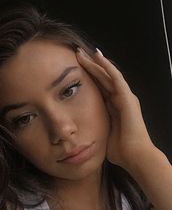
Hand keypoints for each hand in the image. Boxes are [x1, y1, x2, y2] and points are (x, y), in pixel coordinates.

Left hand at [76, 48, 154, 169]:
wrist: (135, 157)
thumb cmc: (121, 151)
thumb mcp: (103, 134)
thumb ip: (96, 128)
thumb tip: (84, 131)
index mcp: (115, 108)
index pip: (99, 88)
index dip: (88, 78)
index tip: (74, 70)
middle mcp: (120, 99)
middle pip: (102, 78)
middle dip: (89, 66)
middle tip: (76, 54)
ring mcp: (125, 97)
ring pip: (108, 74)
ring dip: (96, 62)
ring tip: (83, 53)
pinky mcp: (127, 98)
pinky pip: (116, 78)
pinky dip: (107, 66)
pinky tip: (98, 57)